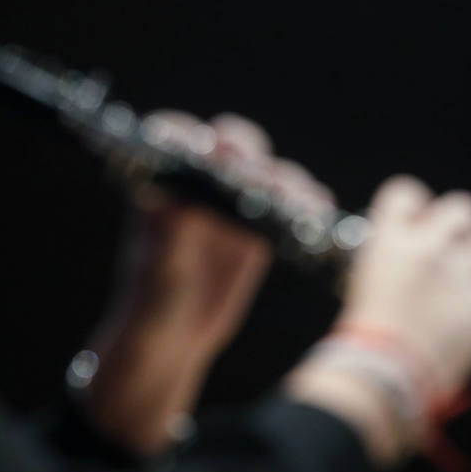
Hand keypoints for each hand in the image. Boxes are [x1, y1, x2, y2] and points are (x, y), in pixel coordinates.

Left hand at [112, 112, 332, 356]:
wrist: (175, 336)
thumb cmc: (152, 303)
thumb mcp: (161, 269)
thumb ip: (172, 235)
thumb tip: (184, 201)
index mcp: (163, 183)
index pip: (175, 137)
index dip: (192, 135)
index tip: (211, 152)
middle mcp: (200, 183)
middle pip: (231, 146)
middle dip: (249, 156)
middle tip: (262, 180)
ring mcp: (234, 203)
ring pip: (268, 174)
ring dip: (287, 182)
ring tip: (302, 202)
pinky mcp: (259, 227)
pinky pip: (288, 205)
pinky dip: (306, 204)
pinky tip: (318, 208)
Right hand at [339, 177, 470, 394]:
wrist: (380, 375)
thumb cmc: (365, 343)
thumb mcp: (364, 287)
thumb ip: (392, 267)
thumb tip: (410, 270)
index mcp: (389, 240)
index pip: (407, 193)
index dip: (419, 209)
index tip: (423, 225)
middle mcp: (428, 247)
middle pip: (463, 208)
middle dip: (468, 231)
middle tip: (466, 257)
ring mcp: (460, 274)